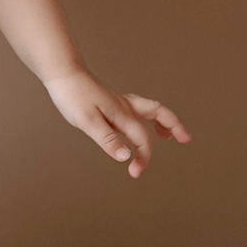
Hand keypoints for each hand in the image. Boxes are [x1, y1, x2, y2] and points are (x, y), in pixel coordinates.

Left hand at [42, 67, 191, 177]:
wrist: (62, 73)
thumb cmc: (72, 95)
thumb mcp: (86, 121)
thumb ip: (107, 139)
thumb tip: (126, 157)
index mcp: (122, 114)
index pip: (141, 139)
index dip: (143, 158)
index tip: (135, 173)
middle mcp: (124, 106)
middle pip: (159, 114)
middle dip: (174, 126)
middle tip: (185, 139)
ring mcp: (119, 102)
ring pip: (149, 110)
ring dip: (163, 121)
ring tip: (168, 135)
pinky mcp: (111, 100)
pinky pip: (136, 109)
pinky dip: (145, 118)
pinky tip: (139, 125)